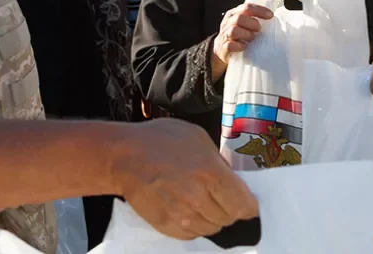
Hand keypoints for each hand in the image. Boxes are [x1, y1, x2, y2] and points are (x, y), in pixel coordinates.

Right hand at [113, 119, 257, 239]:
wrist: (123, 156)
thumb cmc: (159, 140)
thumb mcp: (198, 138)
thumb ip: (219, 162)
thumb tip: (233, 182)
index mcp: (210, 173)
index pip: (244, 205)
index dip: (248, 204)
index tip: (246, 202)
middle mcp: (198, 198)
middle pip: (229, 218)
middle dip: (229, 208)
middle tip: (218, 195)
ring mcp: (181, 215)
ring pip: (212, 228)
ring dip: (211, 217)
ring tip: (199, 199)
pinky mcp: (167, 226)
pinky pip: (192, 234)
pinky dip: (194, 224)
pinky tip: (185, 207)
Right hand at [211, 3, 273, 79]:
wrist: (223, 49)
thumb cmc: (239, 35)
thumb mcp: (244, 23)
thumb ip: (253, 18)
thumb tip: (272, 15)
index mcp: (234, 14)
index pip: (247, 7)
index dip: (260, 10)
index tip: (271, 15)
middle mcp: (228, 23)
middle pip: (239, 18)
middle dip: (252, 23)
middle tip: (259, 29)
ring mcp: (224, 35)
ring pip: (233, 31)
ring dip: (246, 34)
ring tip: (252, 38)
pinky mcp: (223, 48)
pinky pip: (230, 45)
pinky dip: (239, 46)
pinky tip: (245, 47)